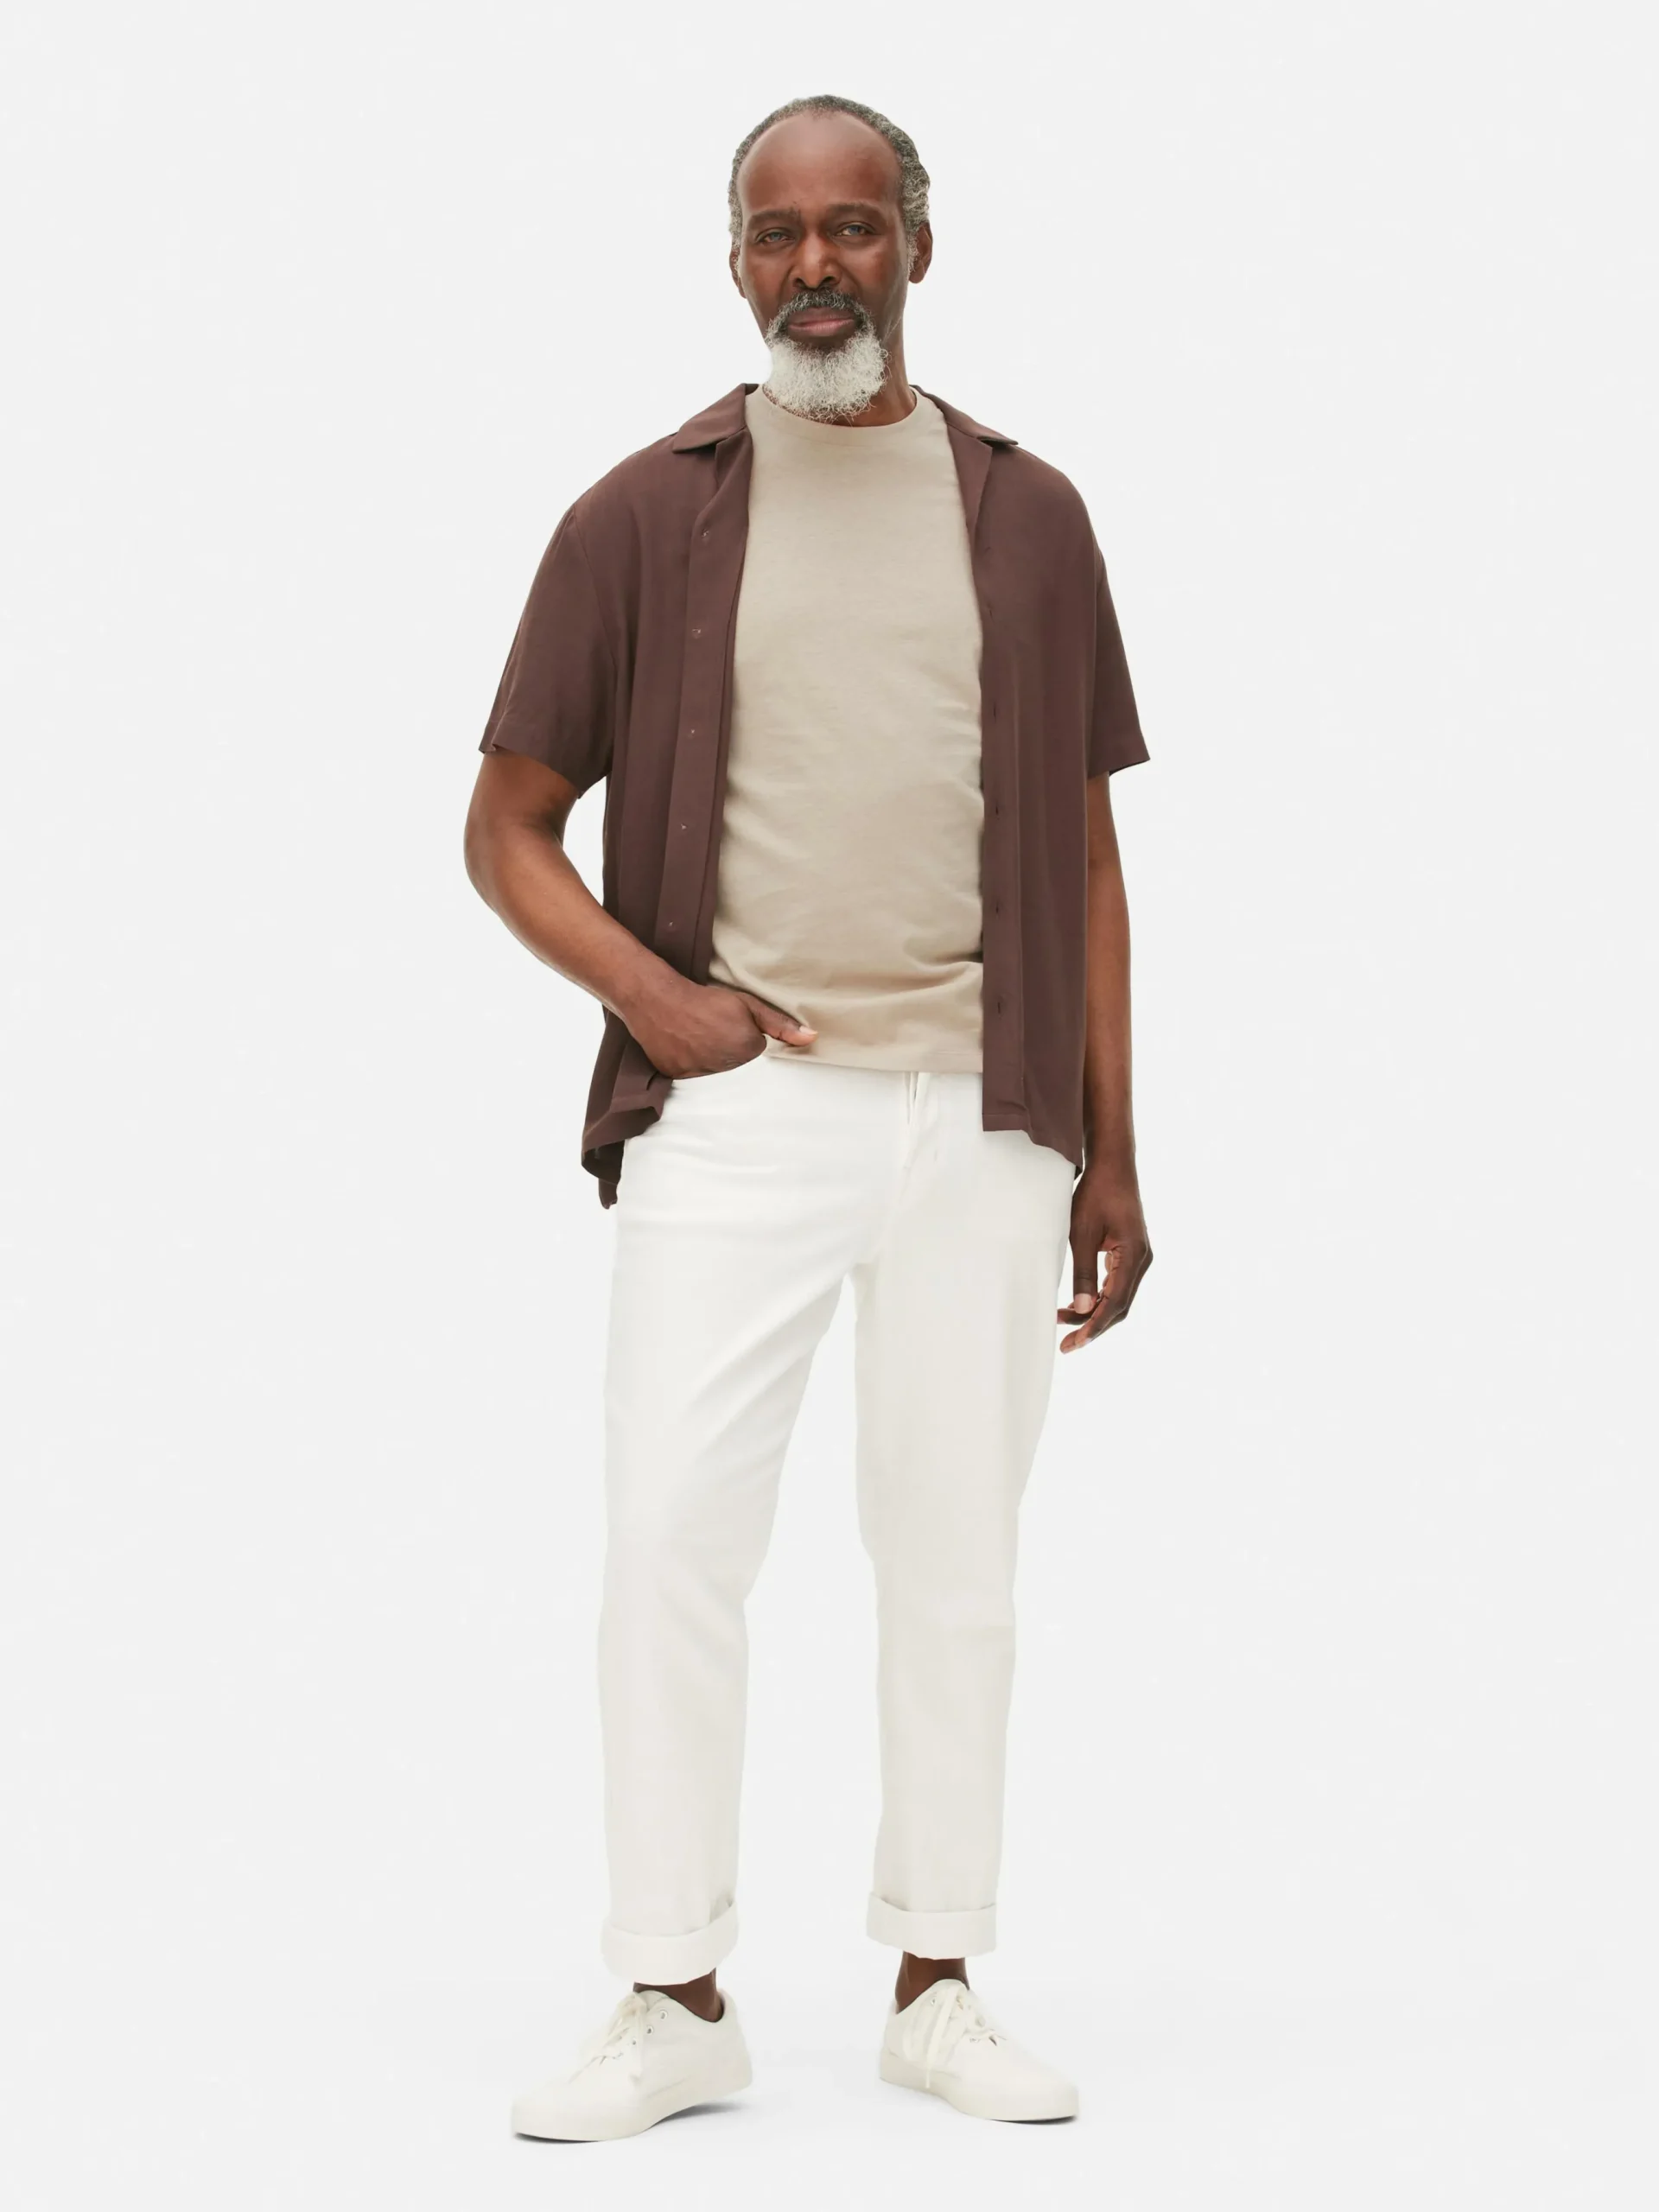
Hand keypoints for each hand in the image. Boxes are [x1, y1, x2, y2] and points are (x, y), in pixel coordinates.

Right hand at [627, 974, 816, 1078]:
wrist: (660, 999)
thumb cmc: (707, 998)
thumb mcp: (748, 1004)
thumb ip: (780, 1024)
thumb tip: (812, 1038)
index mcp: (747, 1048)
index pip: (756, 1050)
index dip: (746, 1034)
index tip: (731, 1023)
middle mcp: (726, 1065)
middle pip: (737, 1063)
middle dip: (730, 1048)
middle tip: (713, 1027)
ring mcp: (701, 1073)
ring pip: (715, 1069)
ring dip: (711, 1057)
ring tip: (698, 1035)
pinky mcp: (679, 1075)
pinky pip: (692, 1074)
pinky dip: (690, 1062)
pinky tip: (684, 1044)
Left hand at [1058, 1167, 1151, 1352]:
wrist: (1112, 1165)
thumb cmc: (1096, 1193)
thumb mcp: (1081, 1233)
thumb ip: (1083, 1272)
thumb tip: (1080, 1308)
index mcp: (1133, 1255)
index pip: (1115, 1303)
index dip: (1094, 1325)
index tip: (1075, 1343)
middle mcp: (1142, 1260)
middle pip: (1119, 1306)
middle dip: (1092, 1326)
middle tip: (1067, 1345)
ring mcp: (1138, 1258)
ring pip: (1118, 1298)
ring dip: (1093, 1312)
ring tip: (1063, 1321)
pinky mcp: (1130, 1254)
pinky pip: (1117, 1284)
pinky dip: (1098, 1297)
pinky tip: (1077, 1304)